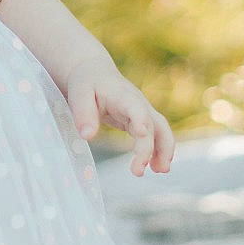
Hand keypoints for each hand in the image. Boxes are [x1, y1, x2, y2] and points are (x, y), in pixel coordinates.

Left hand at [61, 55, 174, 176]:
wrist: (95, 73)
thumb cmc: (87, 83)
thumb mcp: (79, 94)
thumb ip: (83, 114)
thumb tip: (87, 136)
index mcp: (122, 95)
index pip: (136, 107)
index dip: (140, 119)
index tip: (141, 134)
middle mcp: (138, 103)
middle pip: (154, 124)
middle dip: (151, 147)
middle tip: (138, 170)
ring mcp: (143, 112)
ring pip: (162, 130)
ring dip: (164, 151)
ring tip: (161, 171)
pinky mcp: (142, 120)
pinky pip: (157, 136)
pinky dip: (160, 151)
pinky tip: (157, 167)